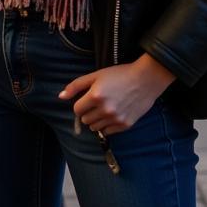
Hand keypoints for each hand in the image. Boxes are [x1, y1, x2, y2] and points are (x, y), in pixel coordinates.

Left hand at [59, 53, 175, 135]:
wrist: (145, 80)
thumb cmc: (119, 75)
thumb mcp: (95, 75)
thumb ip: (76, 86)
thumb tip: (60, 96)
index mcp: (95, 96)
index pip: (77, 109)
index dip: (80, 104)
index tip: (86, 99)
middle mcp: (105, 110)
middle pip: (85, 120)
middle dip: (87, 112)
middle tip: (97, 103)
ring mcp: (116, 119)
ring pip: (95, 127)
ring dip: (96, 120)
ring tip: (105, 108)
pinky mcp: (125, 125)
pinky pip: (107, 132)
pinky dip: (107, 125)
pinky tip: (113, 114)